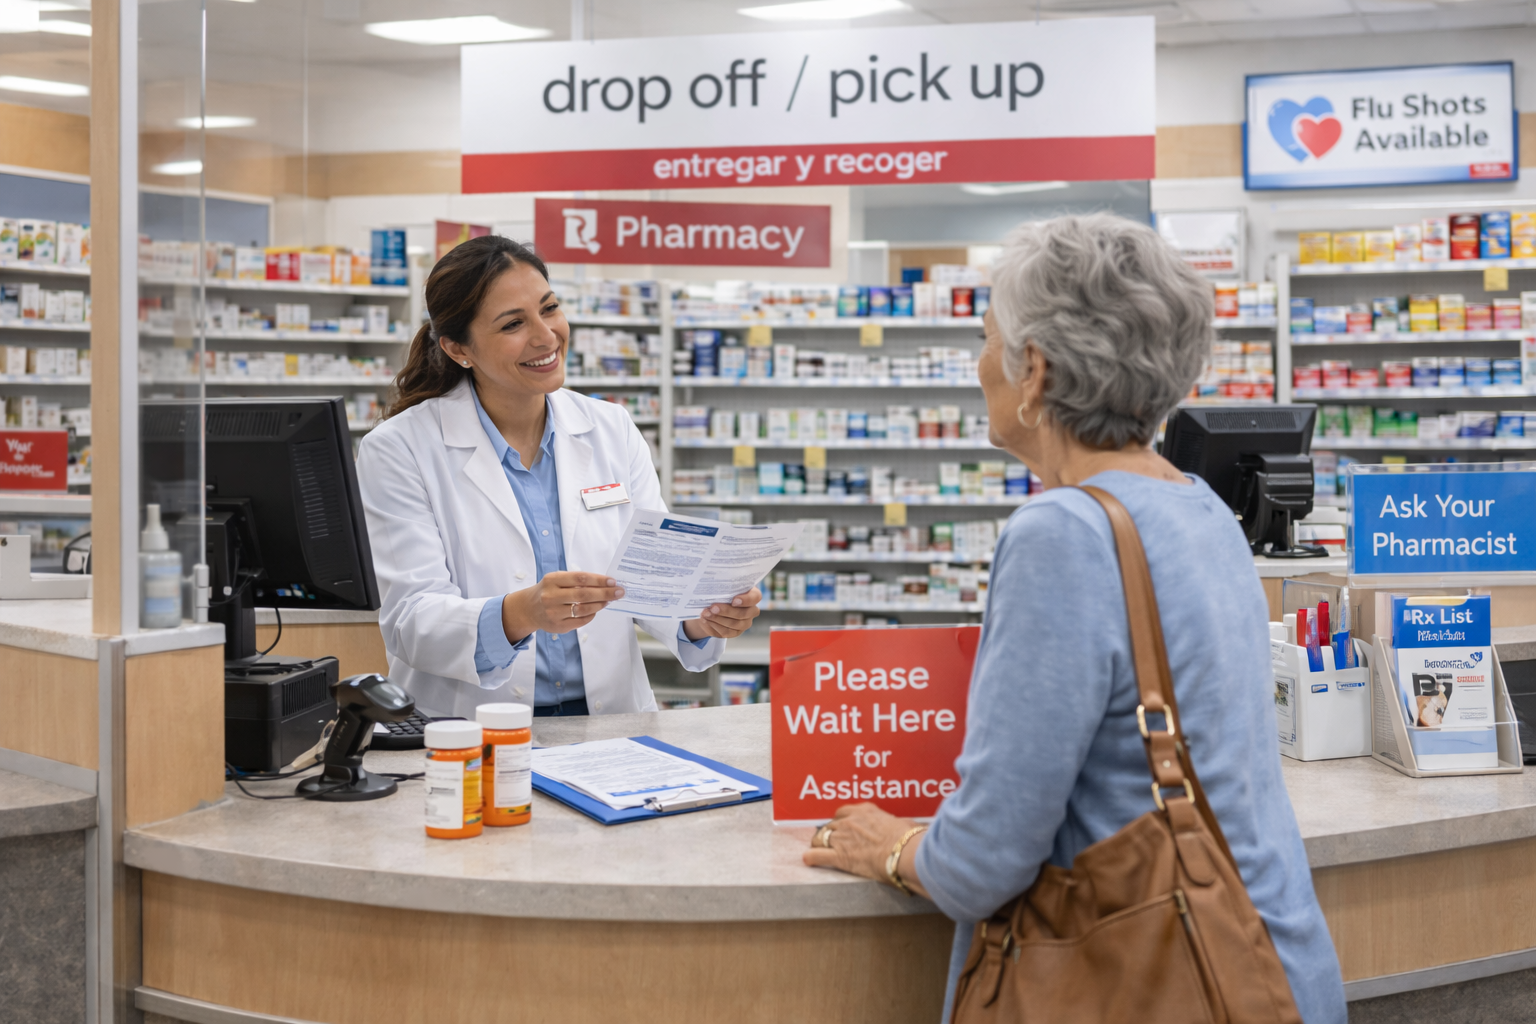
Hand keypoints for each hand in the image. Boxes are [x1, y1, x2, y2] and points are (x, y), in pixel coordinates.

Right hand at [502, 571, 622, 642]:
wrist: (528, 609)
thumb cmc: (548, 590)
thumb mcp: (557, 580)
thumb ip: (576, 580)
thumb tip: (605, 583)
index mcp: (552, 580)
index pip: (580, 578)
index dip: (599, 580)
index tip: (613, 581)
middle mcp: (551, 596)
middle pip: (583, 595)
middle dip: (605, 593)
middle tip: (619, 592)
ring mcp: (553, 613)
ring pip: (583, 609)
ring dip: (600, 605)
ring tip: (609, 600)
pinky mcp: (557, 626)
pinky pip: (580, 621)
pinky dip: (591, 615)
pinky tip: (596, 610)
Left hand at [682, 587, 761, 640]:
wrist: (713, 606)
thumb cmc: (721, 592)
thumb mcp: (723, 586)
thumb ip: (723, 586)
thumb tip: (714, 586)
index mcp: (752, 595)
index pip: (755, 597)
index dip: (746, 600)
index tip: (733, 600)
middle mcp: (751, 610)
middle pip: (743, 614)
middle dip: (726, 611)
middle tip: (713, 607)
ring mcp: (745, 623)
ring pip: (734, 624)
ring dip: (718, 619)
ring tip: (705, 613)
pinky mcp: (735, 632)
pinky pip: (726, 632)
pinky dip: (714, 625)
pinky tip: (706, 620)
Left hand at [802, 803, 927, 897]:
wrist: (903, 852)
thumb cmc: (908, 839)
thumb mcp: (906, 825)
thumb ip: (901, 824)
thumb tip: (911, 827)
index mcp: (864, 811)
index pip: (844, 811)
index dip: (842, 821)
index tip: (844, 827)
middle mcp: (849, 821)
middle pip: (830, 825)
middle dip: (830, 833)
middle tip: (833, 841)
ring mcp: (841, 838)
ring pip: (820, 837)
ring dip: (819, 843)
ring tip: (820, 849)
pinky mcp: (839, 856)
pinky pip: (817, 855)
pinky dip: (812, 858)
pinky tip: (809, 860)